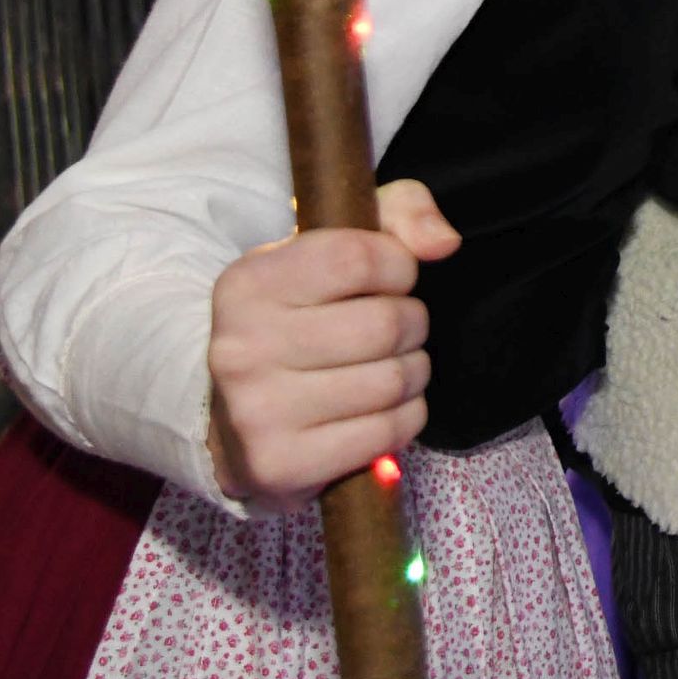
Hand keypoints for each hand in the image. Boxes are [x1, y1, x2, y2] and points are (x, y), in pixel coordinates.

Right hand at [206, 177, 457, 512]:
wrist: (234, 419)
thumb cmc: (298, 320)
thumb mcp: (332, 246)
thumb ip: (398, 214)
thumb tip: (443, 242)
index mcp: (247, 283)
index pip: (358, 258)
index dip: (398, 266)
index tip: (393, 278)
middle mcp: (241, 347)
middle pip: (384, 324)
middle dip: (411, 324)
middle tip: (396, 330)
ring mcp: (257, 412)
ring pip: (392, 380)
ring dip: (413, 372)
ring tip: (391, 367)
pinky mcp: (282, 464)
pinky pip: (387, 433)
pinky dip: (405, 418)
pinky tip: (382, 408)